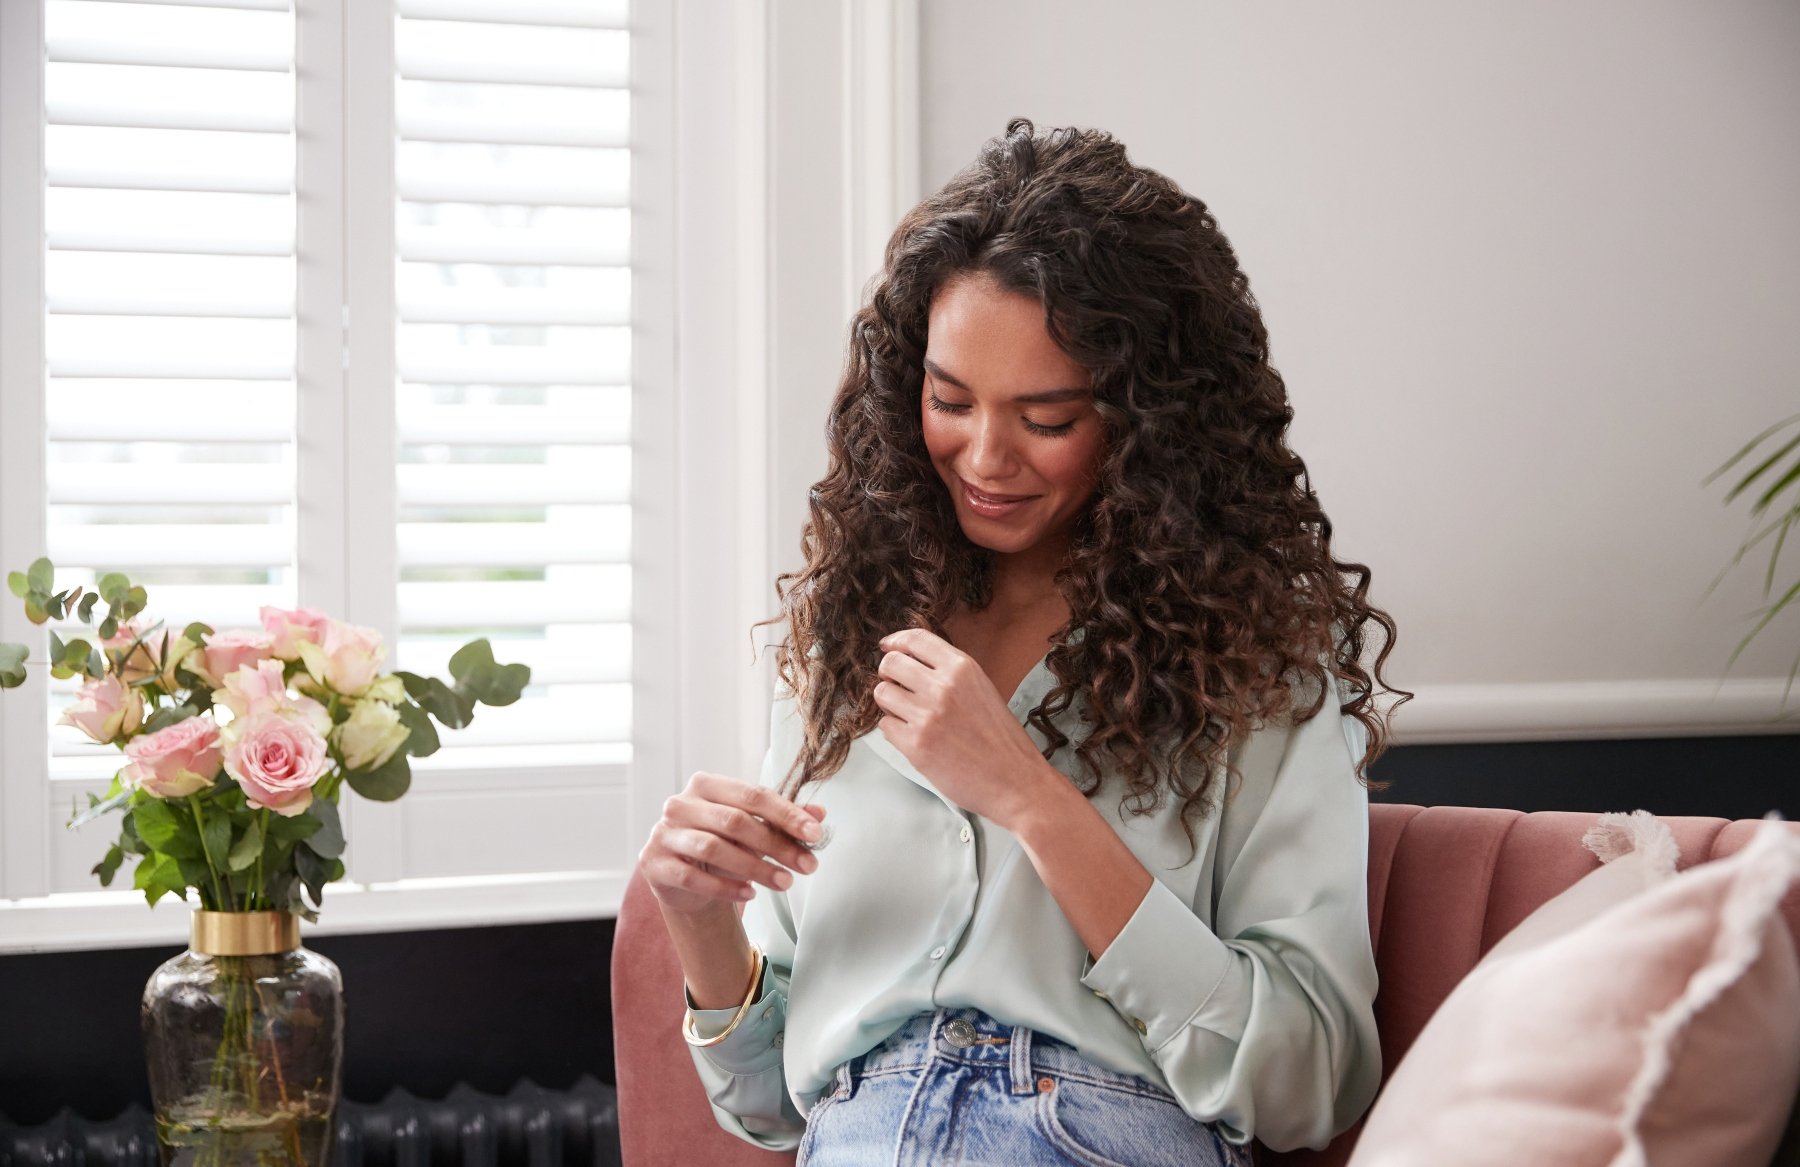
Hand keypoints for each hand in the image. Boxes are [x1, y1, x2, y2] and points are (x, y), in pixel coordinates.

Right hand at [640, 771, 826, 917]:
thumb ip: (782, 820)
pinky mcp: (654, 863)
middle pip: (735, 822)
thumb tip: (820, 813)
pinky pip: (692, 878)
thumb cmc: (721, 844)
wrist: (682, 879)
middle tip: (808, 866)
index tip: (816, 833)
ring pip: (714, 849)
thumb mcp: (751, 829)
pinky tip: (750, 894)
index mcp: (706, 784)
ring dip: (755, 868)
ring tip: (785, 883)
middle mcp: (680, 804)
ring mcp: (664, 833)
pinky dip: (724, 888)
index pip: (752, 795)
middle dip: (777, 846)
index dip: (787, 814)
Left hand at [873, 628, 1059, 829]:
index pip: (915, 640)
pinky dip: (895, 731)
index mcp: (962, 668)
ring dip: (891, 704)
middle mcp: (942, 686)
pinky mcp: (916, 745)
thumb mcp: (982, 689)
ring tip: (910, 717)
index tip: (887, 647)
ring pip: (882, 694)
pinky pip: (886, 726)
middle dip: (889, 675)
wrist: (1017, 781)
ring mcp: (927, 716)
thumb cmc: (1002, 739)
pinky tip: (916, 738)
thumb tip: (911, 661)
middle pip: (890, 663)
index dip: (895, 641)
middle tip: (898, 688)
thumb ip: (950, 673)